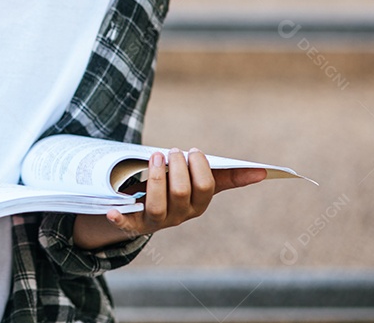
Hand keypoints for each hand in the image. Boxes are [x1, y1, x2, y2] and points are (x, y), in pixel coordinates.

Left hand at [105, 147, 267, 238]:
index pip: (205, 188)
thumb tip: (263, 172)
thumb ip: (226, 176)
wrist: (141, 209)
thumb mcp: (198, 182)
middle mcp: (178, 216)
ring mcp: (155, 221)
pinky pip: (126, 224)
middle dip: (177, 168)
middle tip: (173, 150)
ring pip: (156, 205)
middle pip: (181, 193)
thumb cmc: (175, 189)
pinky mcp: (132, 223)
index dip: (199, 167)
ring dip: (155, 179)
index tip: (193, 151)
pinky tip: (111, 210)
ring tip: (154, 156)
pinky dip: (119, 218)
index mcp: (197, 205)